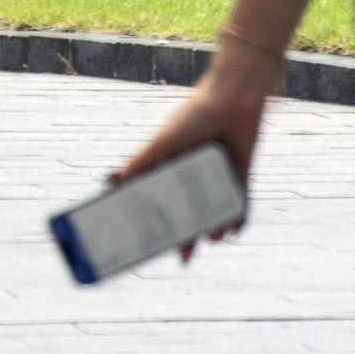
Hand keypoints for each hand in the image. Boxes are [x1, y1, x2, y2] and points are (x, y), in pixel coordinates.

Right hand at [114, 60, 270, 262]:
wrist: (235, 97)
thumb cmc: (196, 114)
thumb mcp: (165, 140)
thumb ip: (141, 160)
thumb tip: (113, 181)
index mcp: (172, 165)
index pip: (159, 199)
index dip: (153, 220)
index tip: (146, 242)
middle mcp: (194, 173)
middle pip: (187, 211)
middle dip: (185, 235)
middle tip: (182, 257)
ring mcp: (219, 174)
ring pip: (214, 210)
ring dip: (214, 228)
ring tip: (213, 237)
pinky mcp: (241, 172)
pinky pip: (240, 201)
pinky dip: (238, 217)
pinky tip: (236, 230)